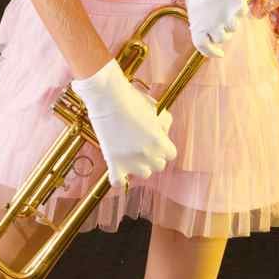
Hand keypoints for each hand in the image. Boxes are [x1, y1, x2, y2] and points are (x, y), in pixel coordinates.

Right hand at [70, 58, 176, 188]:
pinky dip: (119, 178)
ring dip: (139, 165)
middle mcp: (148, 154)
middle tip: (142, 142)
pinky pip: (119, 181)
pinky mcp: (113, 161)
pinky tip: (118, 168)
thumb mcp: (155, 107)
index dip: (164, 146)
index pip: (171, 154)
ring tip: (131, 152)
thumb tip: (163, 131)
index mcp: (160, 142)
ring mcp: (130, 160)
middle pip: (159, 165)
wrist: (107, 96)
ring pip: (144, 174)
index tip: (156, 138)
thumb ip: (164, 123)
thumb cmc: (132, 98)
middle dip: (154, 155)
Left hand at [186, 0, 249, 57]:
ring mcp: (225, 14)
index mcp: (195, 19)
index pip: (202, 45)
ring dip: (232, 19)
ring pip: (233, 28)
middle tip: (222, 19)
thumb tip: (210, 36)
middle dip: (223, 32)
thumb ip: (201, 20)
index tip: (219, 53)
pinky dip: (239, 8)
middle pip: (221, 38)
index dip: (211, 52)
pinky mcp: (237, 6)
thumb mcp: (195, 2)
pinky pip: (242, 14)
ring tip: (226, 4)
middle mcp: (209, 20)